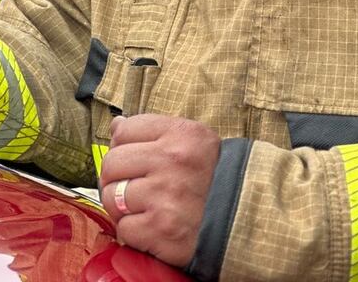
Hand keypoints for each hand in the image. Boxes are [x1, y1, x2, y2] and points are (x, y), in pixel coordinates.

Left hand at [99, 114, 220, 268]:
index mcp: (183, 133)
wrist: (246, 224)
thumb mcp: (193, 143)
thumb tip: (117, 125)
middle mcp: (174, 160)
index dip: (125, 148)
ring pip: (111, 197)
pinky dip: (135, 232)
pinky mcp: (163, 229)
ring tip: (148, 209)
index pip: (123, 131)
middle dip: (118, 179)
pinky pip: (124, 227)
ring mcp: (167, 195)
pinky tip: (155, 228)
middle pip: (112, 163)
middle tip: (139, 189)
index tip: (138, 161)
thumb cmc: (213, 182)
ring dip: (124, 208)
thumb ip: (153, 132)